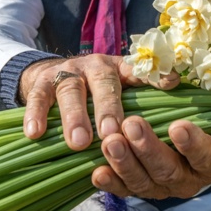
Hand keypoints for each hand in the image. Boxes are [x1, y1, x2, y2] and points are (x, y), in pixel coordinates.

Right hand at [19, 53, 177, 149]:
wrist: (48, 76)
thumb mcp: (118, 93)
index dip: (155, 76)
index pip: (141, 70)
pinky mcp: (41, 81)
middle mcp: (96, 67)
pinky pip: (38, 97)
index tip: (172, 83)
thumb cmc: (93, 94)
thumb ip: (139, 103)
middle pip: (104, 83)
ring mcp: (68, 72)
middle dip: (108, 108)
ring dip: (74, 116)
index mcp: (121, 69)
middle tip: (111, 134)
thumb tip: (175, 112)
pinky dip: (36, 114)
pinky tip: (35, 133)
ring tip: (78, 143)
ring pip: (71, 90)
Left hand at [92, 118, 210, 199]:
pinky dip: (109, 182)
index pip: (206, 158)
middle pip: (168, 170)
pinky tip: (96, 171)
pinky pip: (121, 190)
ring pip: (142, 182)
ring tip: (110, 141)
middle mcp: (186, 182)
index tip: (178, 126)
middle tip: (132, 124)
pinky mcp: (134, 190)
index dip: (193, 145)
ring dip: (124, 162)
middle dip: (149, 148)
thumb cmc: (198, 118)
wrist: (173, 132)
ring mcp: (158, 188)